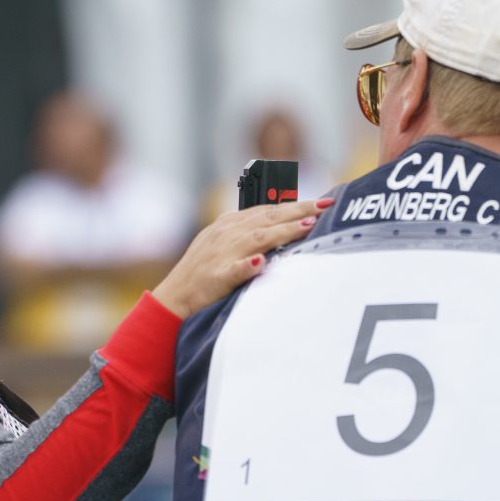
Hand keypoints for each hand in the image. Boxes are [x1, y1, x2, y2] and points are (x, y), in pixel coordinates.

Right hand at [151, 198, 330, 319]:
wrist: (174, 297)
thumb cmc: (202, 272)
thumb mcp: (223, 244)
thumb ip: (249, 234)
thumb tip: (282, 227)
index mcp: (229, 224)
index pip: (268, 210)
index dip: (296, 206)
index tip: (322, 203)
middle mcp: (227, 234)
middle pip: (268, 218)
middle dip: (299, 211)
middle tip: (325, 206)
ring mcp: (222, 255)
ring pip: (257, 238)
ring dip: (282, 232)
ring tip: (307, 227)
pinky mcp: (216, 277)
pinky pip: (233, 271)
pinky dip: (246, 266)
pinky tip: (259, 263)